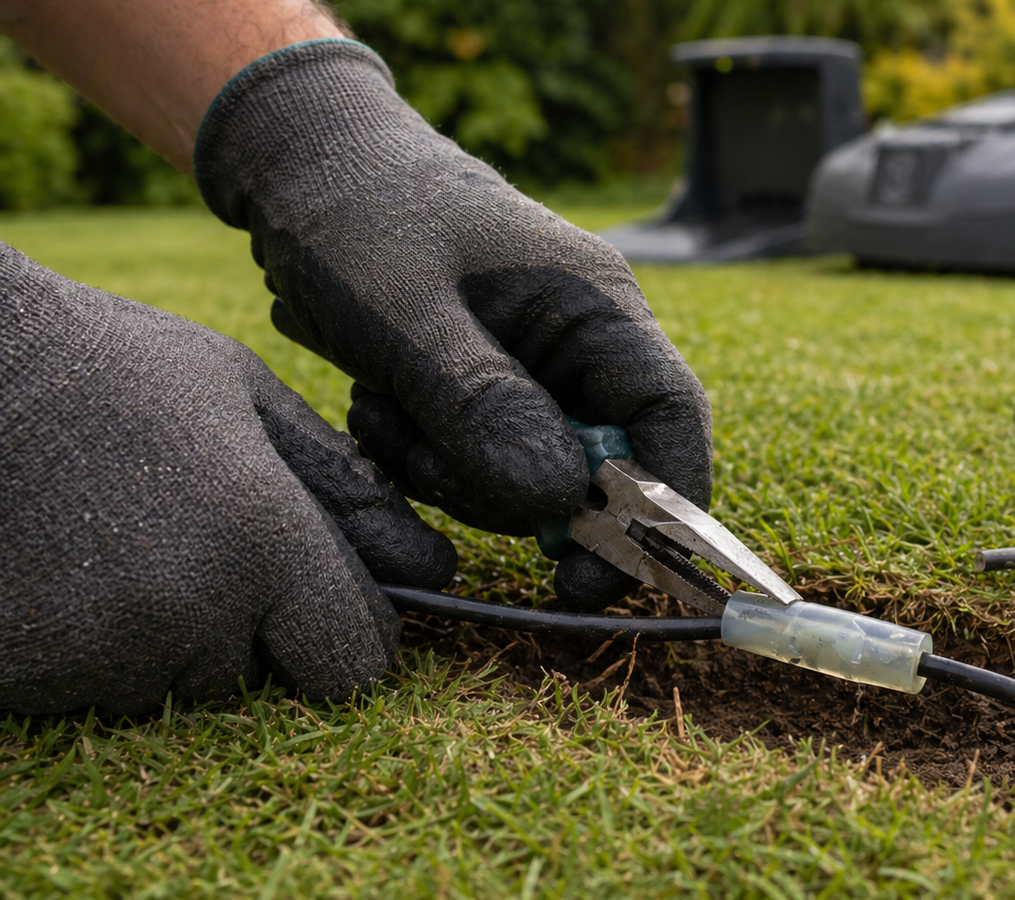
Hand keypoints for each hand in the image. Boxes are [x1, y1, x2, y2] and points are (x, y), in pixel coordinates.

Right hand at [0, 244, 455, 715]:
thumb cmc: (109, 367)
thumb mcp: (247, 398)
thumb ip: (346, 490)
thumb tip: (436, 569)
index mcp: (262, 543)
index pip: (353, 663)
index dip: (345, 636)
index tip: (318, 600)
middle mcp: (189, 615)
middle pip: (261, 679)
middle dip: (248, 632)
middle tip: (191, 542)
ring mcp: (97, 655)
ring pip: (173, 691)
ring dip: (165, 643)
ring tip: (118, 542)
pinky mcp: (22, 677)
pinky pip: (89, 693)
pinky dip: (88, 650)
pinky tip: (67, 567)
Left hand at [193, 40, 712, 611]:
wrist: (301, 164)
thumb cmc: (356, 212)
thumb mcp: (403, 309)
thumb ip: (481, 402)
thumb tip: (557, 501)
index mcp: (597, 305)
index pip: (670, 419)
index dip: (655, 509)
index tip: (591, 578)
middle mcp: (585, 341)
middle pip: (597, 467)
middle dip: (512, 490)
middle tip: (421, 461)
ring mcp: (541, 366)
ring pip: (532, 475)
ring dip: (456, 472)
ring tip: (382, 408)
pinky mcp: (494, 387)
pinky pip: (484, 459)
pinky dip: (431, 457)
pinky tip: (380, 405)